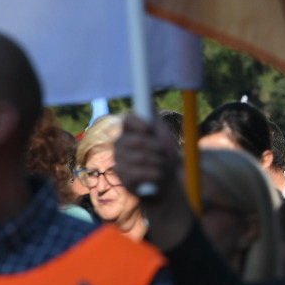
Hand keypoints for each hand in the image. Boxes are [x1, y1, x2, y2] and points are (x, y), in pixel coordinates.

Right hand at [113, 113, 191, 249]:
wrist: (165, 181)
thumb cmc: (164, 156)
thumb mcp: (163, 136)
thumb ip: (154, 120)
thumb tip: (148, 102)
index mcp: (130, 131)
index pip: (128, 119)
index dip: (139, 123)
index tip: (150, 129)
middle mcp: (120, 144)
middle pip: (136, 140)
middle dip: (155, 148)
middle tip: (162, 153)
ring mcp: (119, 161)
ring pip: (139, 157)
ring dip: (157, 162)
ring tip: (160, 165)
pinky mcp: (122, 177)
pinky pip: (138, 172)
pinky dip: (153, 174)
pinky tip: (156, 175)